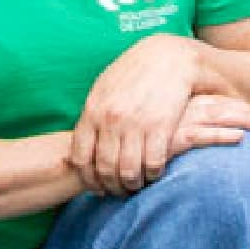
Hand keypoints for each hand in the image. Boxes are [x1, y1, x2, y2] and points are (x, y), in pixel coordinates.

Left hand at [67, 36, 212, 195]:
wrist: (169, 56)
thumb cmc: (135, 72)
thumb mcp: (105, 88)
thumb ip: (93, 114)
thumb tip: (83, 140)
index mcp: (92, 111)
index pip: (81, 157)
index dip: (87, 178)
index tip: (96, 186)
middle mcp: (111, 120)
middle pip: (104, 168)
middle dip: (111, 186)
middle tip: (118, 192)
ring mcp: (135, 124)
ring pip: (128, 171)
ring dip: (132, 185)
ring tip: (136, 186)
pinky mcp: (160, 127)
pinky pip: (153, 163)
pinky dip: (153, 175)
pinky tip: (154, 174)